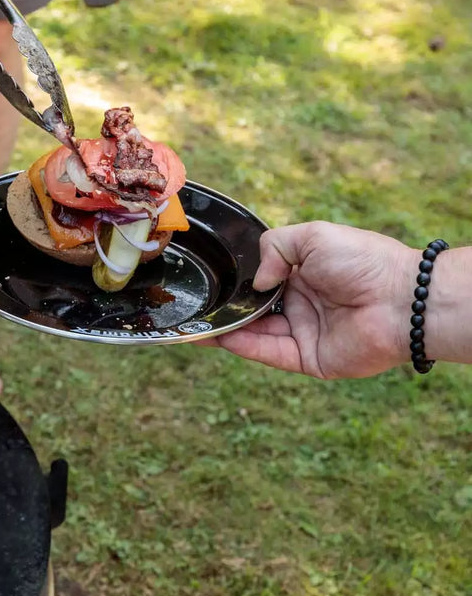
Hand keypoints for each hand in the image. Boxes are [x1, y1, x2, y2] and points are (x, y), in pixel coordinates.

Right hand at [205, 221, 413, 377]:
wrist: (402, 302)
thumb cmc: (365, 262)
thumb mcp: (314, 236)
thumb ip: (275, 248)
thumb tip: (256, 282)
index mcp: (304, 274)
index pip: (261, 280)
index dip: (237, 282)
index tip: (209, 281)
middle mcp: (301, 304)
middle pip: (253, 310)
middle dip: (225, 309)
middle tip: (193, 307)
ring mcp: (303, 332)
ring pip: (255, 333)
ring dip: (225, 330)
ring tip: (194, 324)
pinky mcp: (307, 358)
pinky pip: (268, 352)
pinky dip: (243, 346)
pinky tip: (218, 337)